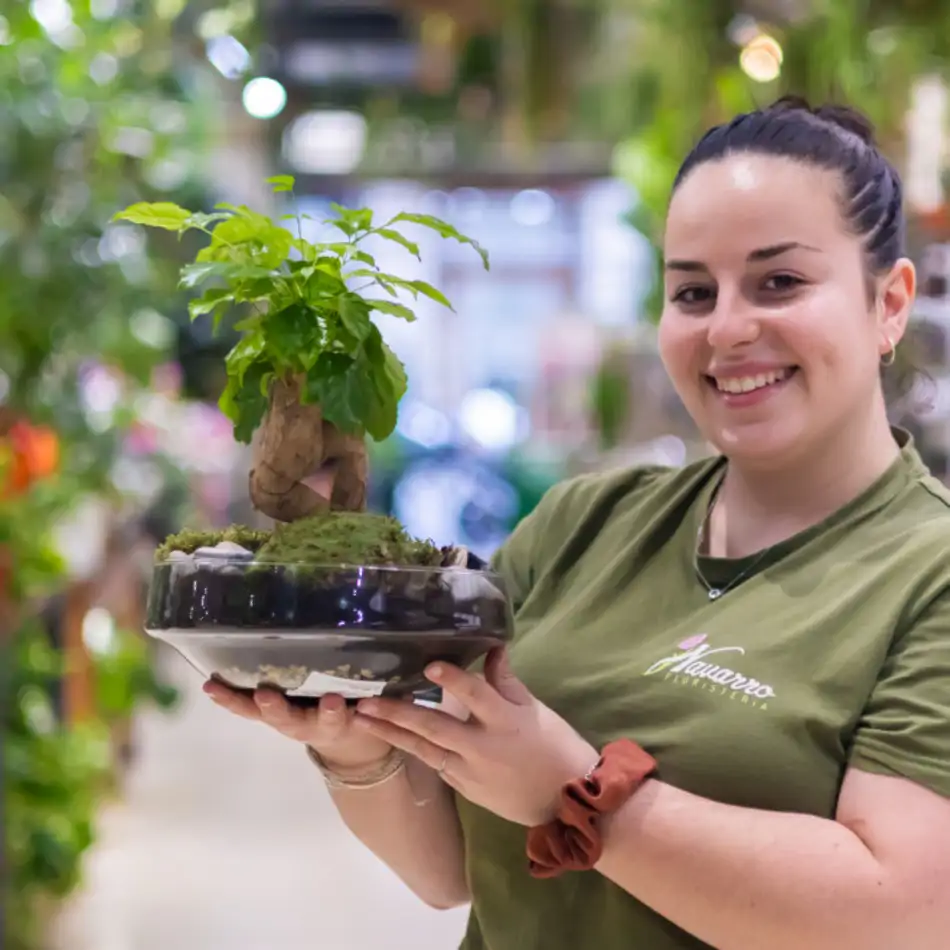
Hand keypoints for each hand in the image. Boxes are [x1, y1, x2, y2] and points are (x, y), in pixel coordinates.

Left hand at [203, 681, 392, 772]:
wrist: (354, 745)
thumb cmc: (374, 714)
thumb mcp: (387, 707)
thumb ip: (394, 693)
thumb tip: (427, 661)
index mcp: (344, 723)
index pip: (339, 719)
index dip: (335, 712)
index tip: (337, 703)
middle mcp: (312, 725)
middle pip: (293, 721)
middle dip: (279, 709)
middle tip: (267, 697)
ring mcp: (290, 720)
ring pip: (265, 715)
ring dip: (244, 703)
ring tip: (219, 690)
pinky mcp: (274, 713)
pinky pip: (248, 708)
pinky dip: (230, 698)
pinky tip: (210, 685)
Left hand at [352, 648, 596, 826]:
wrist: (566, 801)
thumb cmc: (555, 747)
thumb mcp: (535, 709)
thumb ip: (506, 682)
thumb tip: (493, 647)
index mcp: (506, 721)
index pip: (477, 696)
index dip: (453, 681)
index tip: (429, 666)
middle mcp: (482, 747)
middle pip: (434, 727)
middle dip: (397, 714)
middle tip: (366, 702)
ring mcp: (469, 771)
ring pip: (423, 749)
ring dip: (390, 733)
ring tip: (361, 719)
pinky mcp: (464, 787)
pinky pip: (435, 764)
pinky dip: (413, 748)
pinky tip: (388, 736)